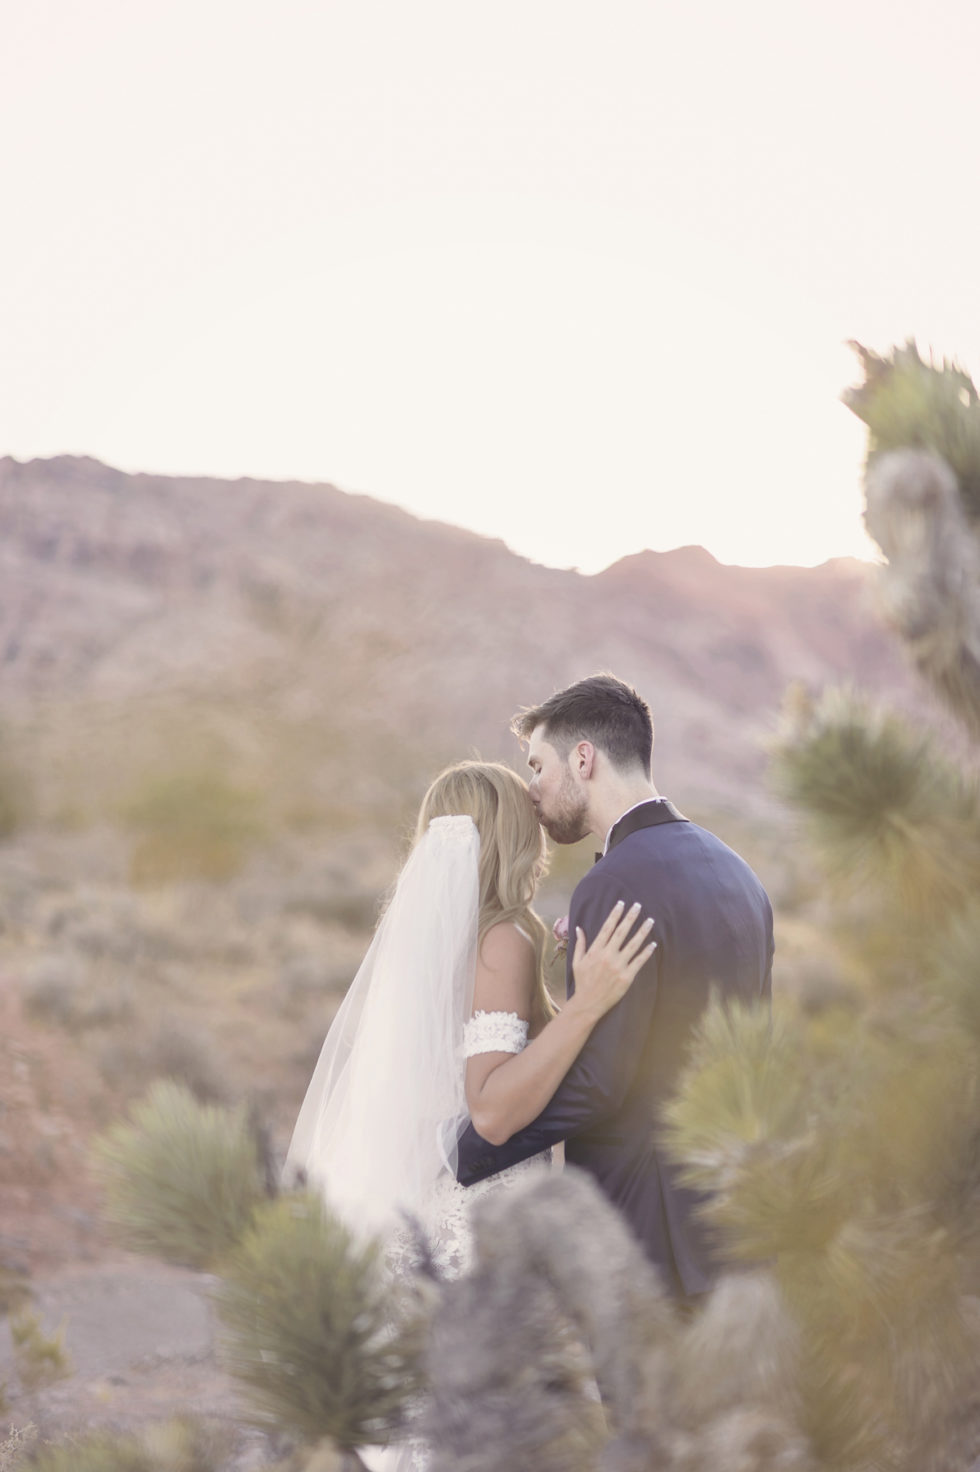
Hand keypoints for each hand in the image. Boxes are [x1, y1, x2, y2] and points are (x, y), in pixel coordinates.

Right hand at [570, 900, 655, 1020]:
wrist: (588, 1003)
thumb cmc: (582, 982)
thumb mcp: (577, 962)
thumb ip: (580, 944)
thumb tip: (578, 928)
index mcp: (595, 950)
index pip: (607, 928)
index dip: (615, 915)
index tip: (621, 904)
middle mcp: (607, 955)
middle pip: (621, 932)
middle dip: (630, 917)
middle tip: (638, 906)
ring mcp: (618, 966)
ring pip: (633, 944)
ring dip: (642, 931)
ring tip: (650, 920)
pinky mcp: (626, 977)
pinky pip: (639, 961)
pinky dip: (647, 952)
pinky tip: (654, 943)